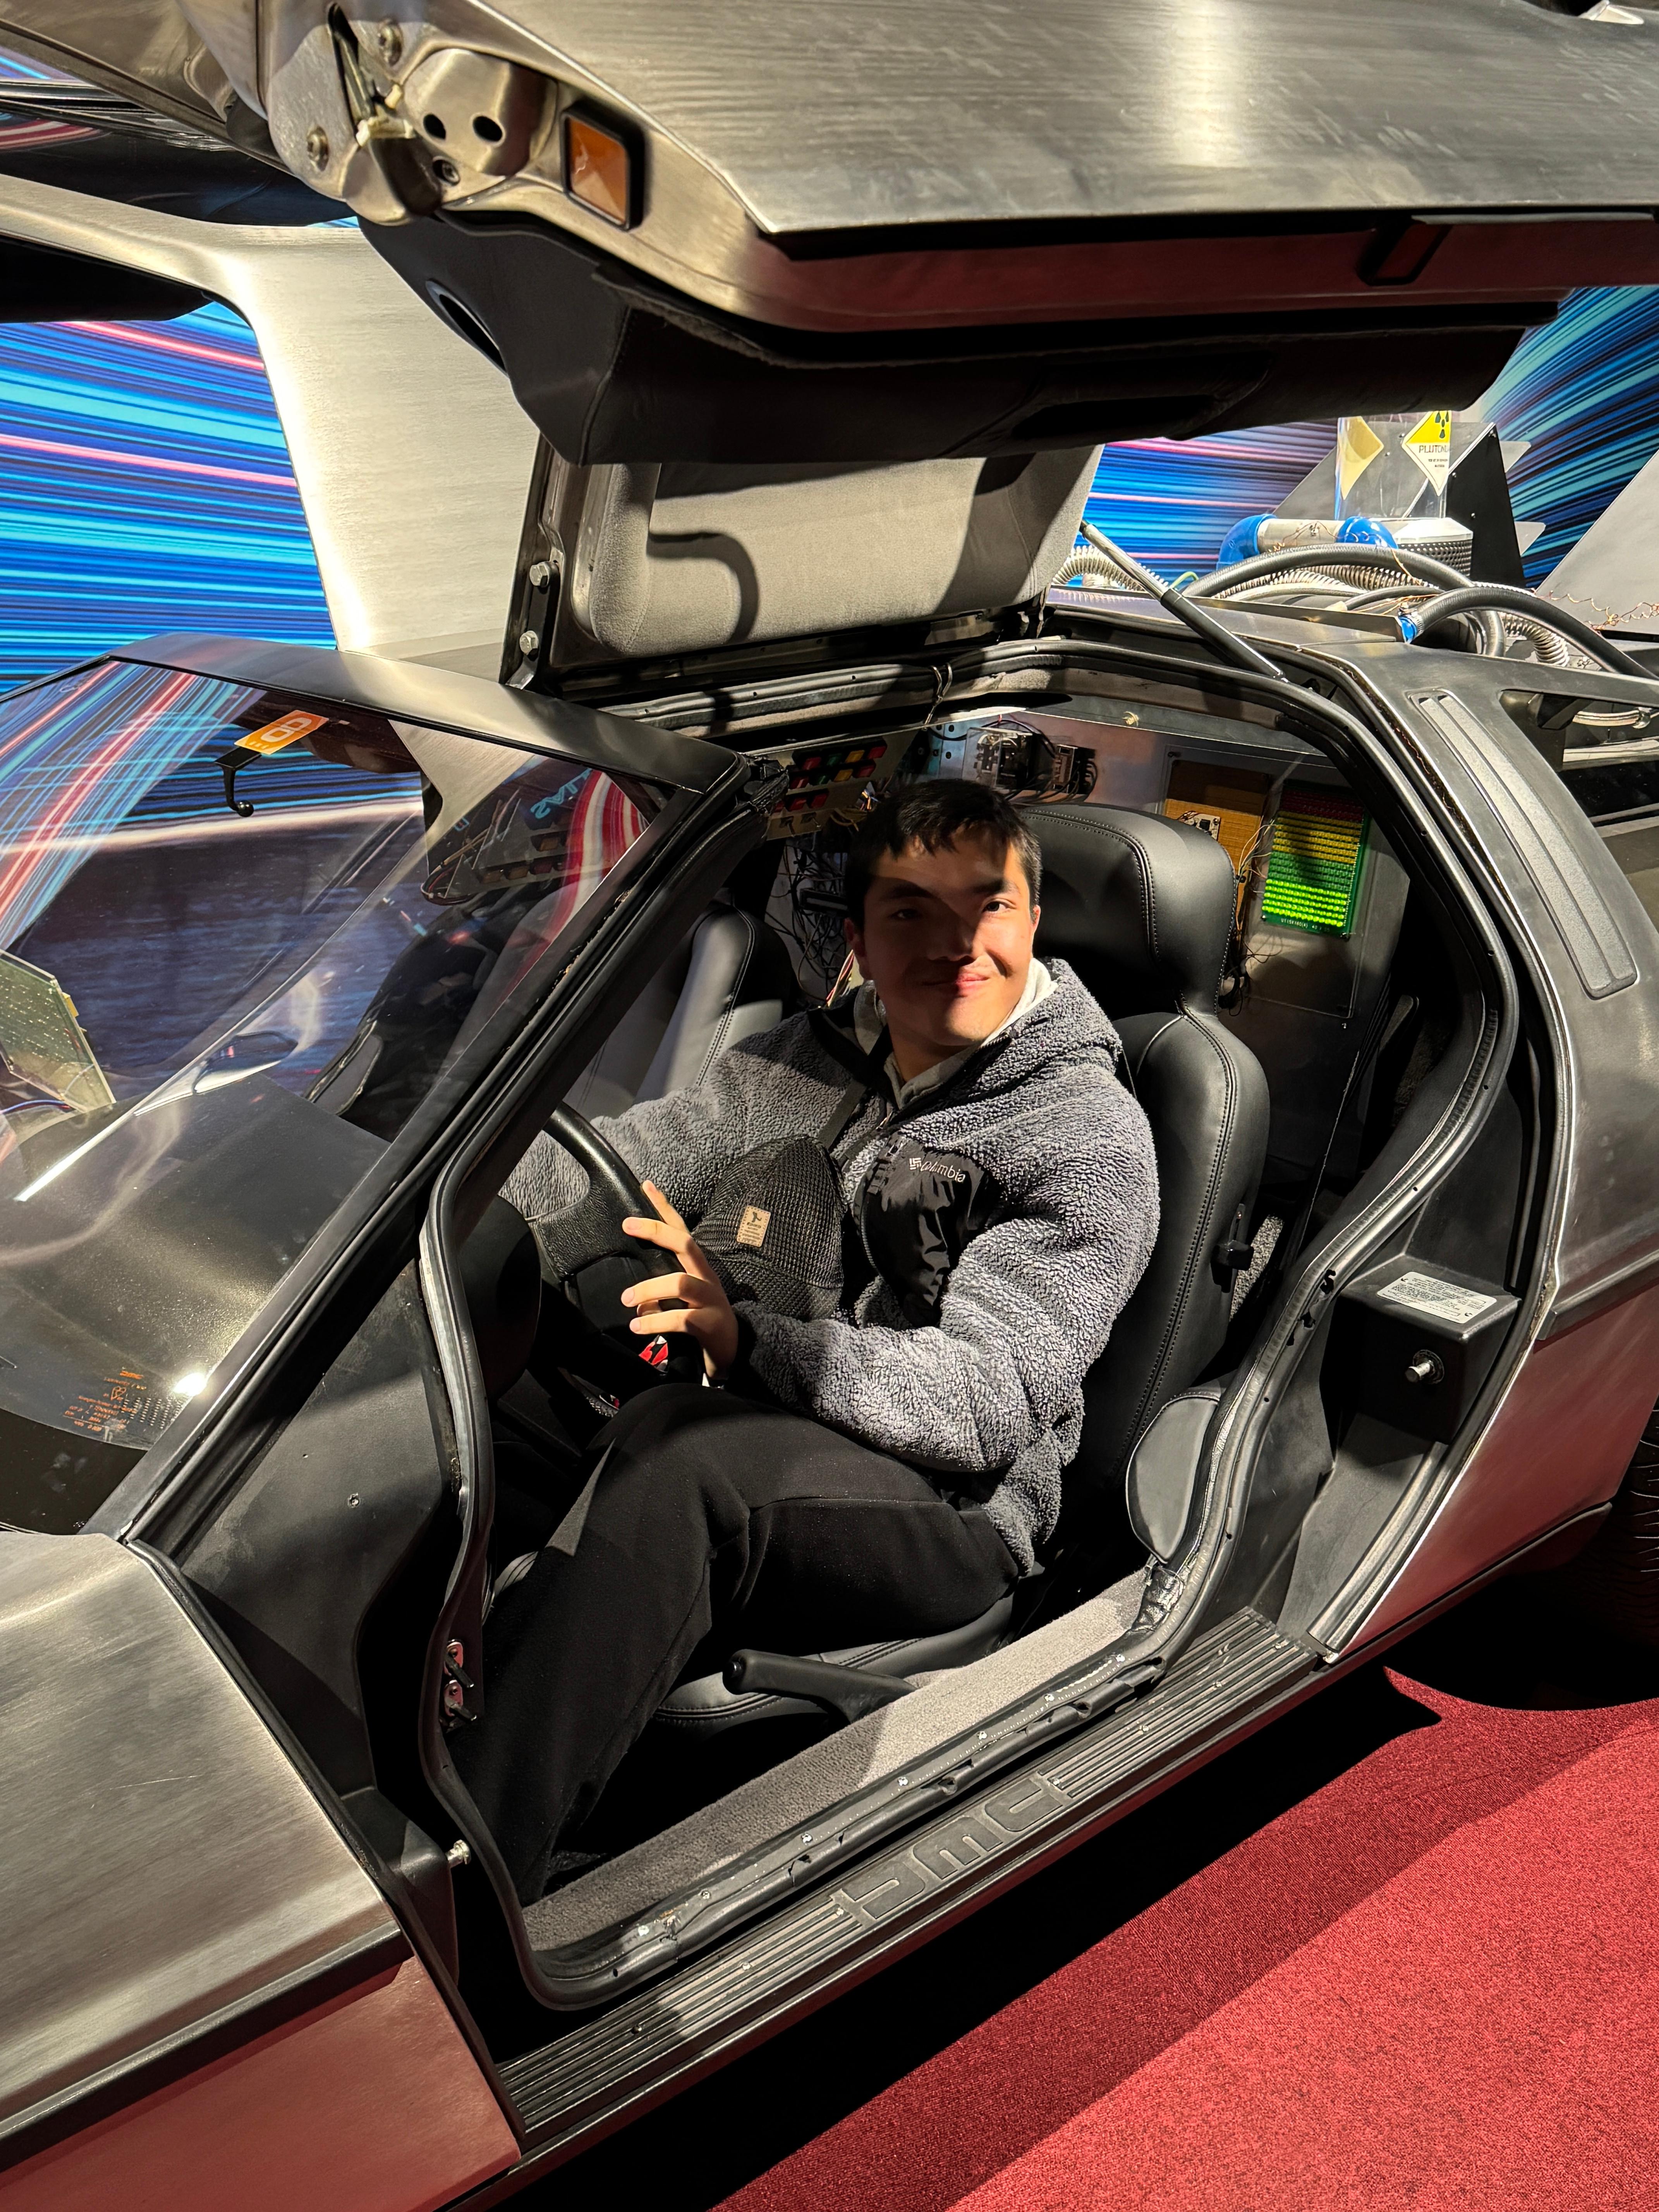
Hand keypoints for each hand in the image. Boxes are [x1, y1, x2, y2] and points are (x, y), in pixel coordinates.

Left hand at [620, 1180, 739, 1379]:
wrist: (732, 1349)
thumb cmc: (702, 1318)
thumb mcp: (684, 1296)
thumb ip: (663, 1286)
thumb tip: (631, 1291)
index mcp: (699, 1267)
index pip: (682, 1231)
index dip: (665, 1208)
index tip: (646, 1186)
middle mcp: (706, 1277)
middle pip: (686, 1244)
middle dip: (657, 1230)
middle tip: (628, 1225)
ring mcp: (710, 1299)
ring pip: (680, 1283)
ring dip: (649, 1289)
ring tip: (627, 1300)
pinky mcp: (709, 1323)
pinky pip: (681, 1318)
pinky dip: (656, 1321)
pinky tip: (638, 1326)